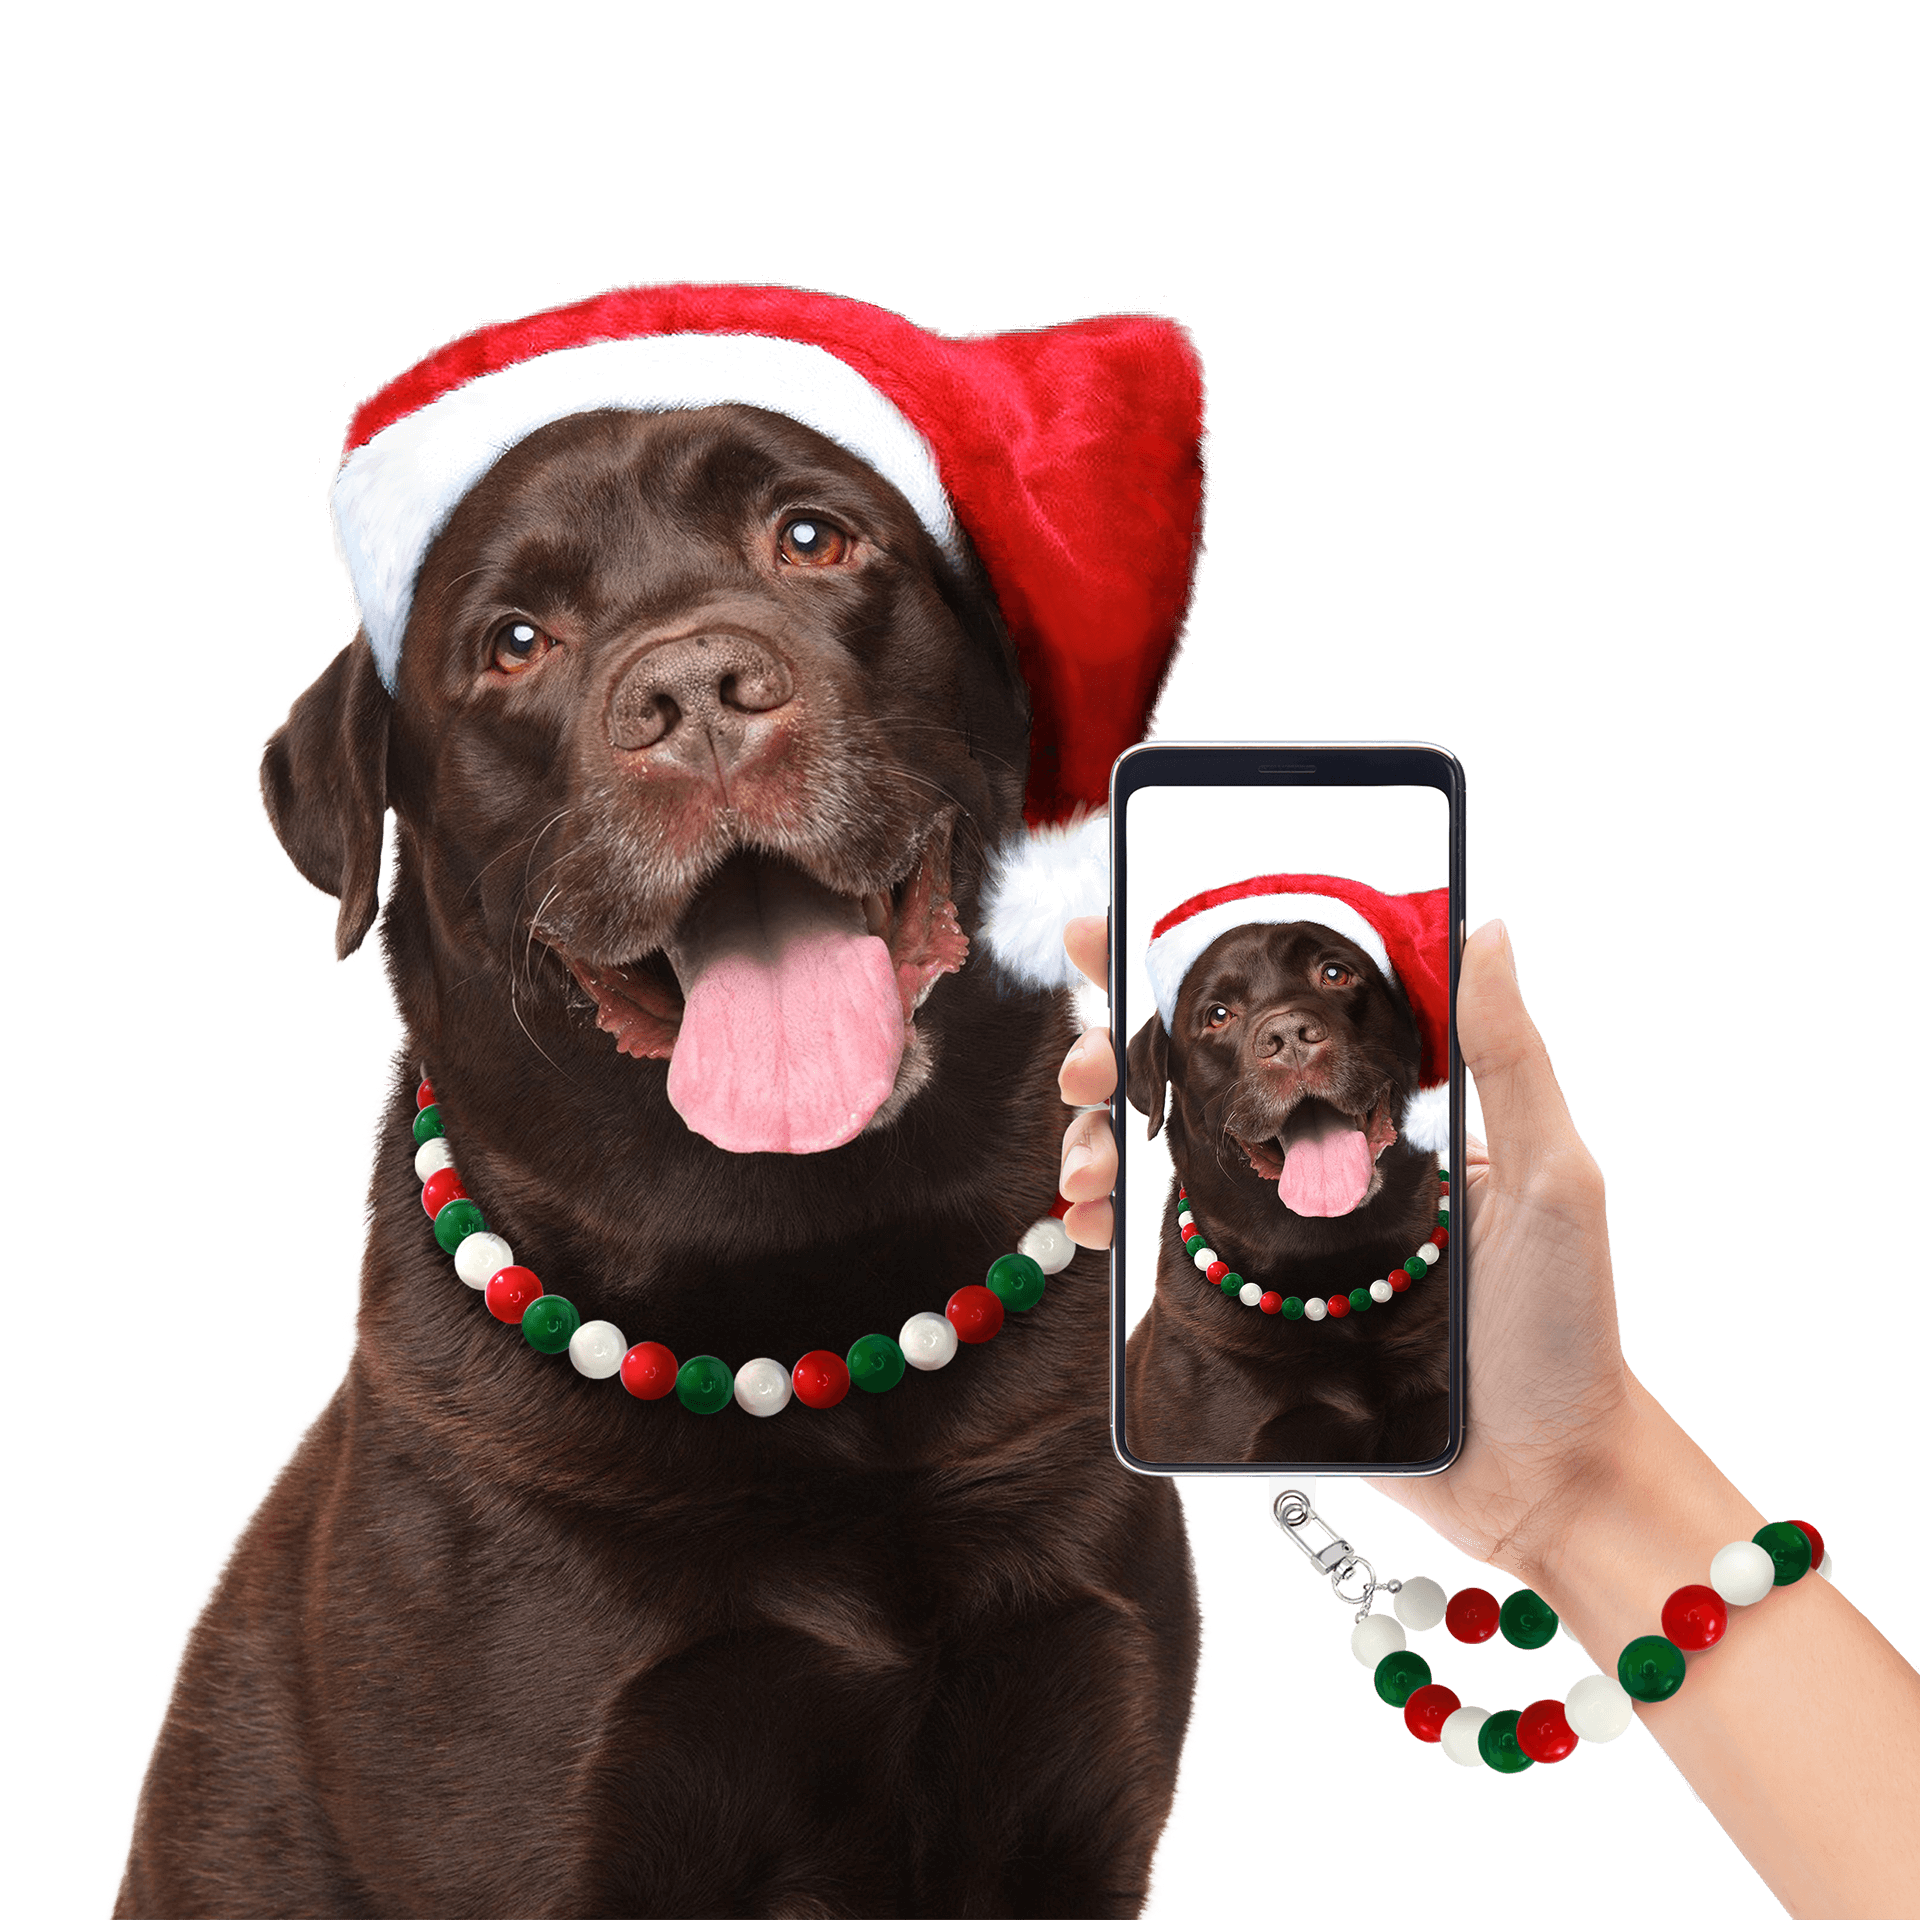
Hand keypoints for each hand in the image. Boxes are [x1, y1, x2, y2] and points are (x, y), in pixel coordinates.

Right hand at [1056, 913, 1635, 1584]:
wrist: (1541, 1480)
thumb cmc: (1564, 1327)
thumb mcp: (1555, 1178)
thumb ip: (1510, 1059)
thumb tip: (1486, 929)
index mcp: (1381, 1114)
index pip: (1277, 1021)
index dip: (1188, 977)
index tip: (1109, 936)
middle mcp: (1320, 1162)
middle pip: (1194, 1085)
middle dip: (1115, 1063)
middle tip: (1083, 1074)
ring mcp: (1281, 1236)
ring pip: (1162, 1162)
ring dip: (1097, 1145)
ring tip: (1081, 1168)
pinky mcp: (1256, 1308)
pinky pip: (1168, 1252)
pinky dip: (1111, 1227)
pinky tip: (1089, 1224)